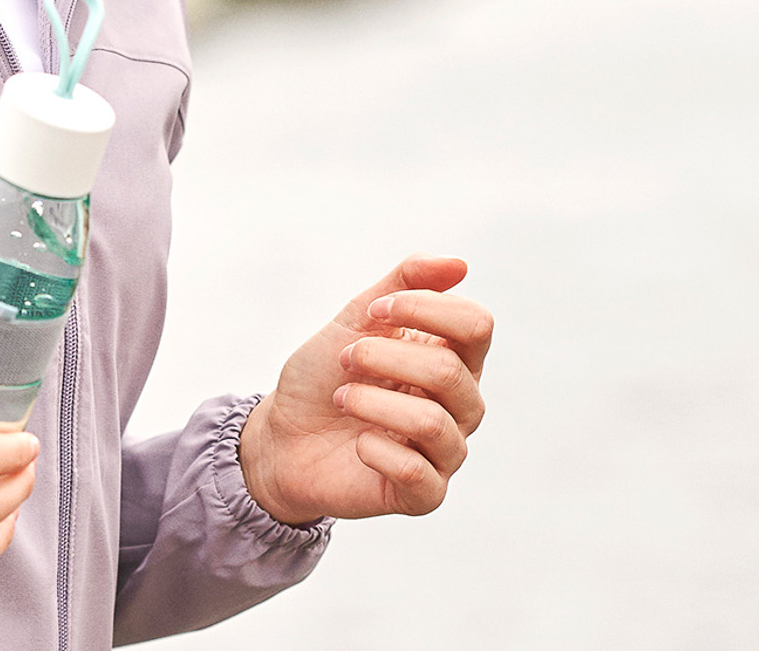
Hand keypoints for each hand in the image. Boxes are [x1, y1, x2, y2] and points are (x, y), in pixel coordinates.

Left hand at [238, 255, 491, 524]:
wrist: (281, 436)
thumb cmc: (324, 376)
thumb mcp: (356, 318)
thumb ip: (403, 285)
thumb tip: (459, 264)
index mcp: (453, 358)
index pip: (476, 325)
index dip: (423, 308)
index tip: (374, 310)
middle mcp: (460, 405)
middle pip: (450, 371)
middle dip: (383, 355)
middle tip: (345, 358)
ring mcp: (445, 452)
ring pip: (433, 422)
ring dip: (371, 401)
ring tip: (342, 397)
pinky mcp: (424, 495)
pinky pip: (419, 474)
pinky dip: (377, 449)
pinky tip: (357, 442)